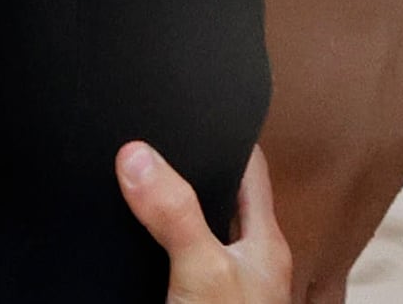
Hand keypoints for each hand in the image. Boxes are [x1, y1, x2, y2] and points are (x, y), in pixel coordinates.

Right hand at [117, 141, 290, 303]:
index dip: (232, 141)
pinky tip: (144, 249)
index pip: (252, 171)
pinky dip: (162, 252)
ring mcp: (225, 286)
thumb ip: (175, 213)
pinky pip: (179, 265)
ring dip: (178, 217)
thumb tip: (138, 157)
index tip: (206, 116)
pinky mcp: (199, 301)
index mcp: (264, 244)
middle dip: (196, 177)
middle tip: (166, 148)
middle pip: (225, 202)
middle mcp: (248, 264)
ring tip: (152, 190)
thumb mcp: (202, 267)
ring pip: (201, 235)